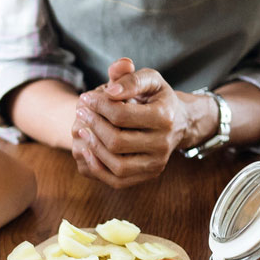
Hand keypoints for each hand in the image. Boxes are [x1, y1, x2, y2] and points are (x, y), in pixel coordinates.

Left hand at [67, 59, 198, 188]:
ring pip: (117, 165)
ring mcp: (157, 163)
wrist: (179, 122)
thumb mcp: (149, 79)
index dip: (98, 106)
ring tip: (82, 129)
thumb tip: (110, 91)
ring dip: (93, 148)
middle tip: (80, 111)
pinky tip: (88, 149)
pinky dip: (98, 168)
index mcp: (164, 117)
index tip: (86, 98)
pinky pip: (118, 180)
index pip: (121, 115)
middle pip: (117, 142)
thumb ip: (130, 78)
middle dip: (93, 125)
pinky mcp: (149, 175)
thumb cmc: (157, 98)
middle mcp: (163, 144)